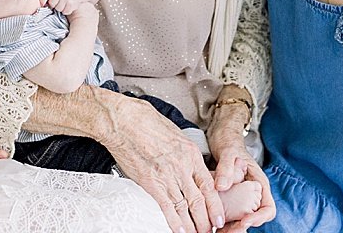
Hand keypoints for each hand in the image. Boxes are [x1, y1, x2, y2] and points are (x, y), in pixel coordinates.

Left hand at [41, 0, 84, 14]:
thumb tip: (40, 5)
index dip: (43, 1)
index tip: (44, 3)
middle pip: (51, 4)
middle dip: (53, 4)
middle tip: (57, 0)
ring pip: (58, 9)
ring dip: (60, 7)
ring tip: (63, 1)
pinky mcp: (72, 4)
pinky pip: (65, 12)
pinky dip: (66, 10)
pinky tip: (68, 4)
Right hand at [102, 94, 224, 232]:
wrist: (124, 121)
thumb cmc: (144, 121)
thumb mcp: (173, 132)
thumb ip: (182, 149)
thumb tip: (184, 159)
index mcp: (190, 153)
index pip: (208, 185)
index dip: (215, 204)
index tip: (218, 216)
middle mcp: (183, 166)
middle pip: (199, 200)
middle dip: (206, 220)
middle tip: (209, 230)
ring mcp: (168, 176)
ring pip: (186, 207)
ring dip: (193, 225)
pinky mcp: (151, 183)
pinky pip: (167, 207)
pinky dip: (175, 222)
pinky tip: (181, 231)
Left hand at [208, 137, 274, 231]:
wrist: (221, 138)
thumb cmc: (229, 142)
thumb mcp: (228, 152)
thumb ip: (226, 168)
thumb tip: (222, 186)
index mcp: (258, 183)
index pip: (268, 208)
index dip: (259, 218)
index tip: (244, 221)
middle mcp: (252, 193)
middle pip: (253, 218)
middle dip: (241, 228)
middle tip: (226, 231)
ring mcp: (240, 197)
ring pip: (240, 220)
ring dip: (230, 228)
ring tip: (217, 231)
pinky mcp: (229, 199)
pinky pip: (228, 215)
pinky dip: (221, 222)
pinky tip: (210, 224)